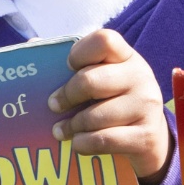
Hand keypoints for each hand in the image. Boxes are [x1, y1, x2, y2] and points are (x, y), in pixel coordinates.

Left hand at [48, 30, 170, 183]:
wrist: (151, 137)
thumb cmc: (115, 102)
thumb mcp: (104, 78)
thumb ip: (75, 64)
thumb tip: (32, 44)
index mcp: (126, 56)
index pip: (104, 40)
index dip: (79, 53)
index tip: (68, 68)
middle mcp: (140, 76)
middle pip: (91, 80)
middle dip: (66, 95)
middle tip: (53, 106)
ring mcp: (146, 106)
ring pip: (94, 117)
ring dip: (72, 126)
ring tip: (62, 131)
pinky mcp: (146, 136)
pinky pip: (103, 140)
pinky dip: (83, 144)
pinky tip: (77, 143)